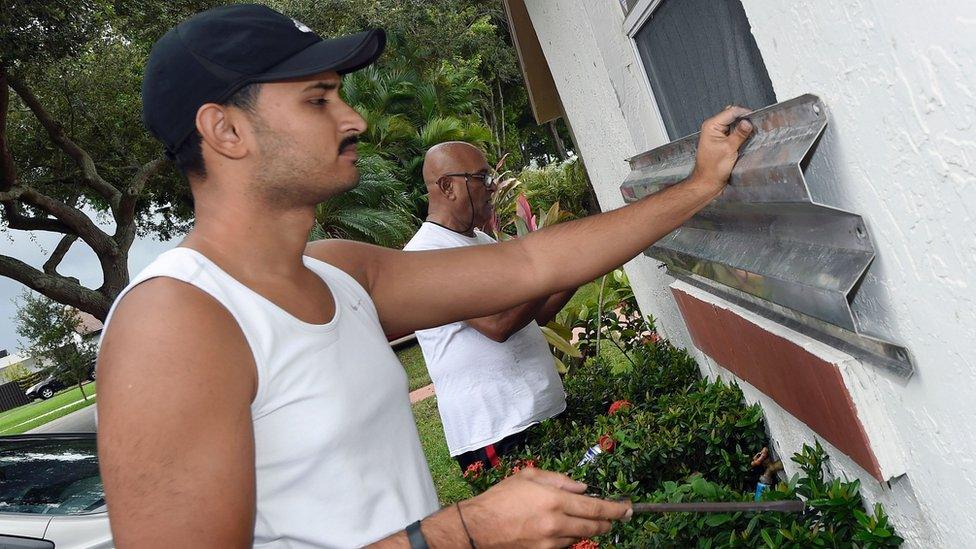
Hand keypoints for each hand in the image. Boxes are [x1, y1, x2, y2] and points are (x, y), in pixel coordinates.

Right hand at [459, 467, 631, 547]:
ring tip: (583, 519)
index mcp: (554, 500)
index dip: (616, 509)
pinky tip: (561, 528)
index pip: (595, 507)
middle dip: (608, 522)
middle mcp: (556, 523)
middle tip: (616, 517)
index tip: (627, 509)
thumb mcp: (529, 477)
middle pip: (594, 526)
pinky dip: (568, 537)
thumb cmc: (500, 499)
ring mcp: (550, 542)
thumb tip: (582, 488)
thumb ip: (559, 480)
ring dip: (586, 528)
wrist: (477, 528)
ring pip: (580, 537)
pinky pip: (564, 545)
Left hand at [690, 105, 753, 193]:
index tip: (756, 118)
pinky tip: (746, 139)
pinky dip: (740, 135)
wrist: (707, 183)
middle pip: (733, 116)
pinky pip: (733, 133)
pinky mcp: (721, 142)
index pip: (731, 111)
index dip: (744, 113)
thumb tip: (748, 122)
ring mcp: (717, 135)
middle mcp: (713, 128)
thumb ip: (739, 133)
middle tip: (755, 126)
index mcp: (711, 126)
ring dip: (743, 128)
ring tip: (752, 133)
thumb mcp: (729, 149)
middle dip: (744, 120)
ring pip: (734, 125)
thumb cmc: (712, 169)